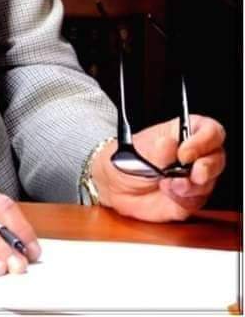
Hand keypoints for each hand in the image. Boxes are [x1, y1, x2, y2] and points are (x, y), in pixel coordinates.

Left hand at [92, 114, 225, 221]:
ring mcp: (194, 177)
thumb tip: (169, 143)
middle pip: (217, 157)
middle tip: (190, 173)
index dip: (204, 140)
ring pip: (209, 181)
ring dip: (190, 186)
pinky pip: (197, 201)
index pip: (209, 130)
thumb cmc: (126, 160)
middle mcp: (193, 154)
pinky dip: (183, 199)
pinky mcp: (191, 198)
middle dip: (206, 168)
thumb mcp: (138, 152)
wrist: (115, 188)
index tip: (186, 153)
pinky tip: (167, 192)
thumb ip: (156, 151)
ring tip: (167, 183)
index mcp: (181, 133)